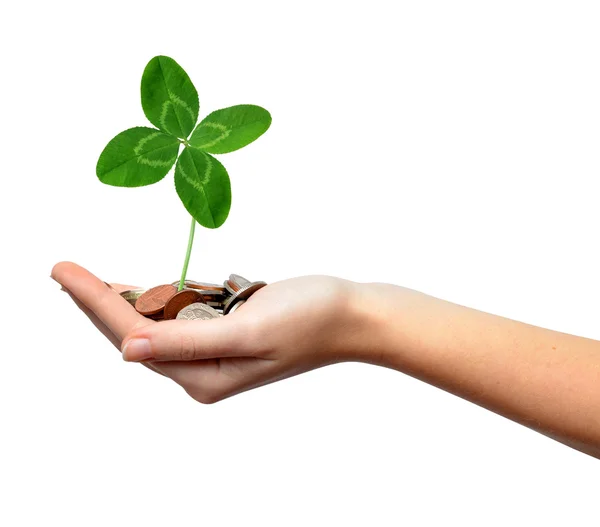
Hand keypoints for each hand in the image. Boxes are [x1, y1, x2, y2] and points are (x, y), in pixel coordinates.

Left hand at [51, 262, 371, 402]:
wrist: (351, 314)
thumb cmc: (310, 318)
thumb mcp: (248, 331)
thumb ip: (187, 343)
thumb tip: (126, 350)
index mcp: (203, 377)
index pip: (135, 336)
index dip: (95, 301)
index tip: (63, 271)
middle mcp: (202, 370)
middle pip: (136, 331)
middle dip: (98, 299)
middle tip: (61, 269)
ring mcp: (213, 351)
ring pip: (154, 322)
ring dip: (123, 297)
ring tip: (82, 278)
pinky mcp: (224, 332)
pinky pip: (179, 313)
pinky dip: (156, 296)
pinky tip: (134, 286)